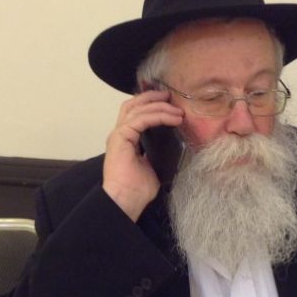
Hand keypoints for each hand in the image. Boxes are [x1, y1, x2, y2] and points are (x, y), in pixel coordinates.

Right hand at [102, 89, 183, 221]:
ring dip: (159, 106)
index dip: (151, 105)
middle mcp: (120, 134)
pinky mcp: (121, 137)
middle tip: (170, 96)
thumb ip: (157, 154)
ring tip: (177, 109)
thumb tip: (172, 148)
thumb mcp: (153, 166)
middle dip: (152, 97)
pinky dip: (158, 115)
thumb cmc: (136, 190)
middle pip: (133, 105)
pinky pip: (141, 119)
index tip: (170, 104)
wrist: (126, 200)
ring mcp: (119, 134)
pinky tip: (172, 118)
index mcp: (126, 139)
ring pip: (137, 109)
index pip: (136, 114)